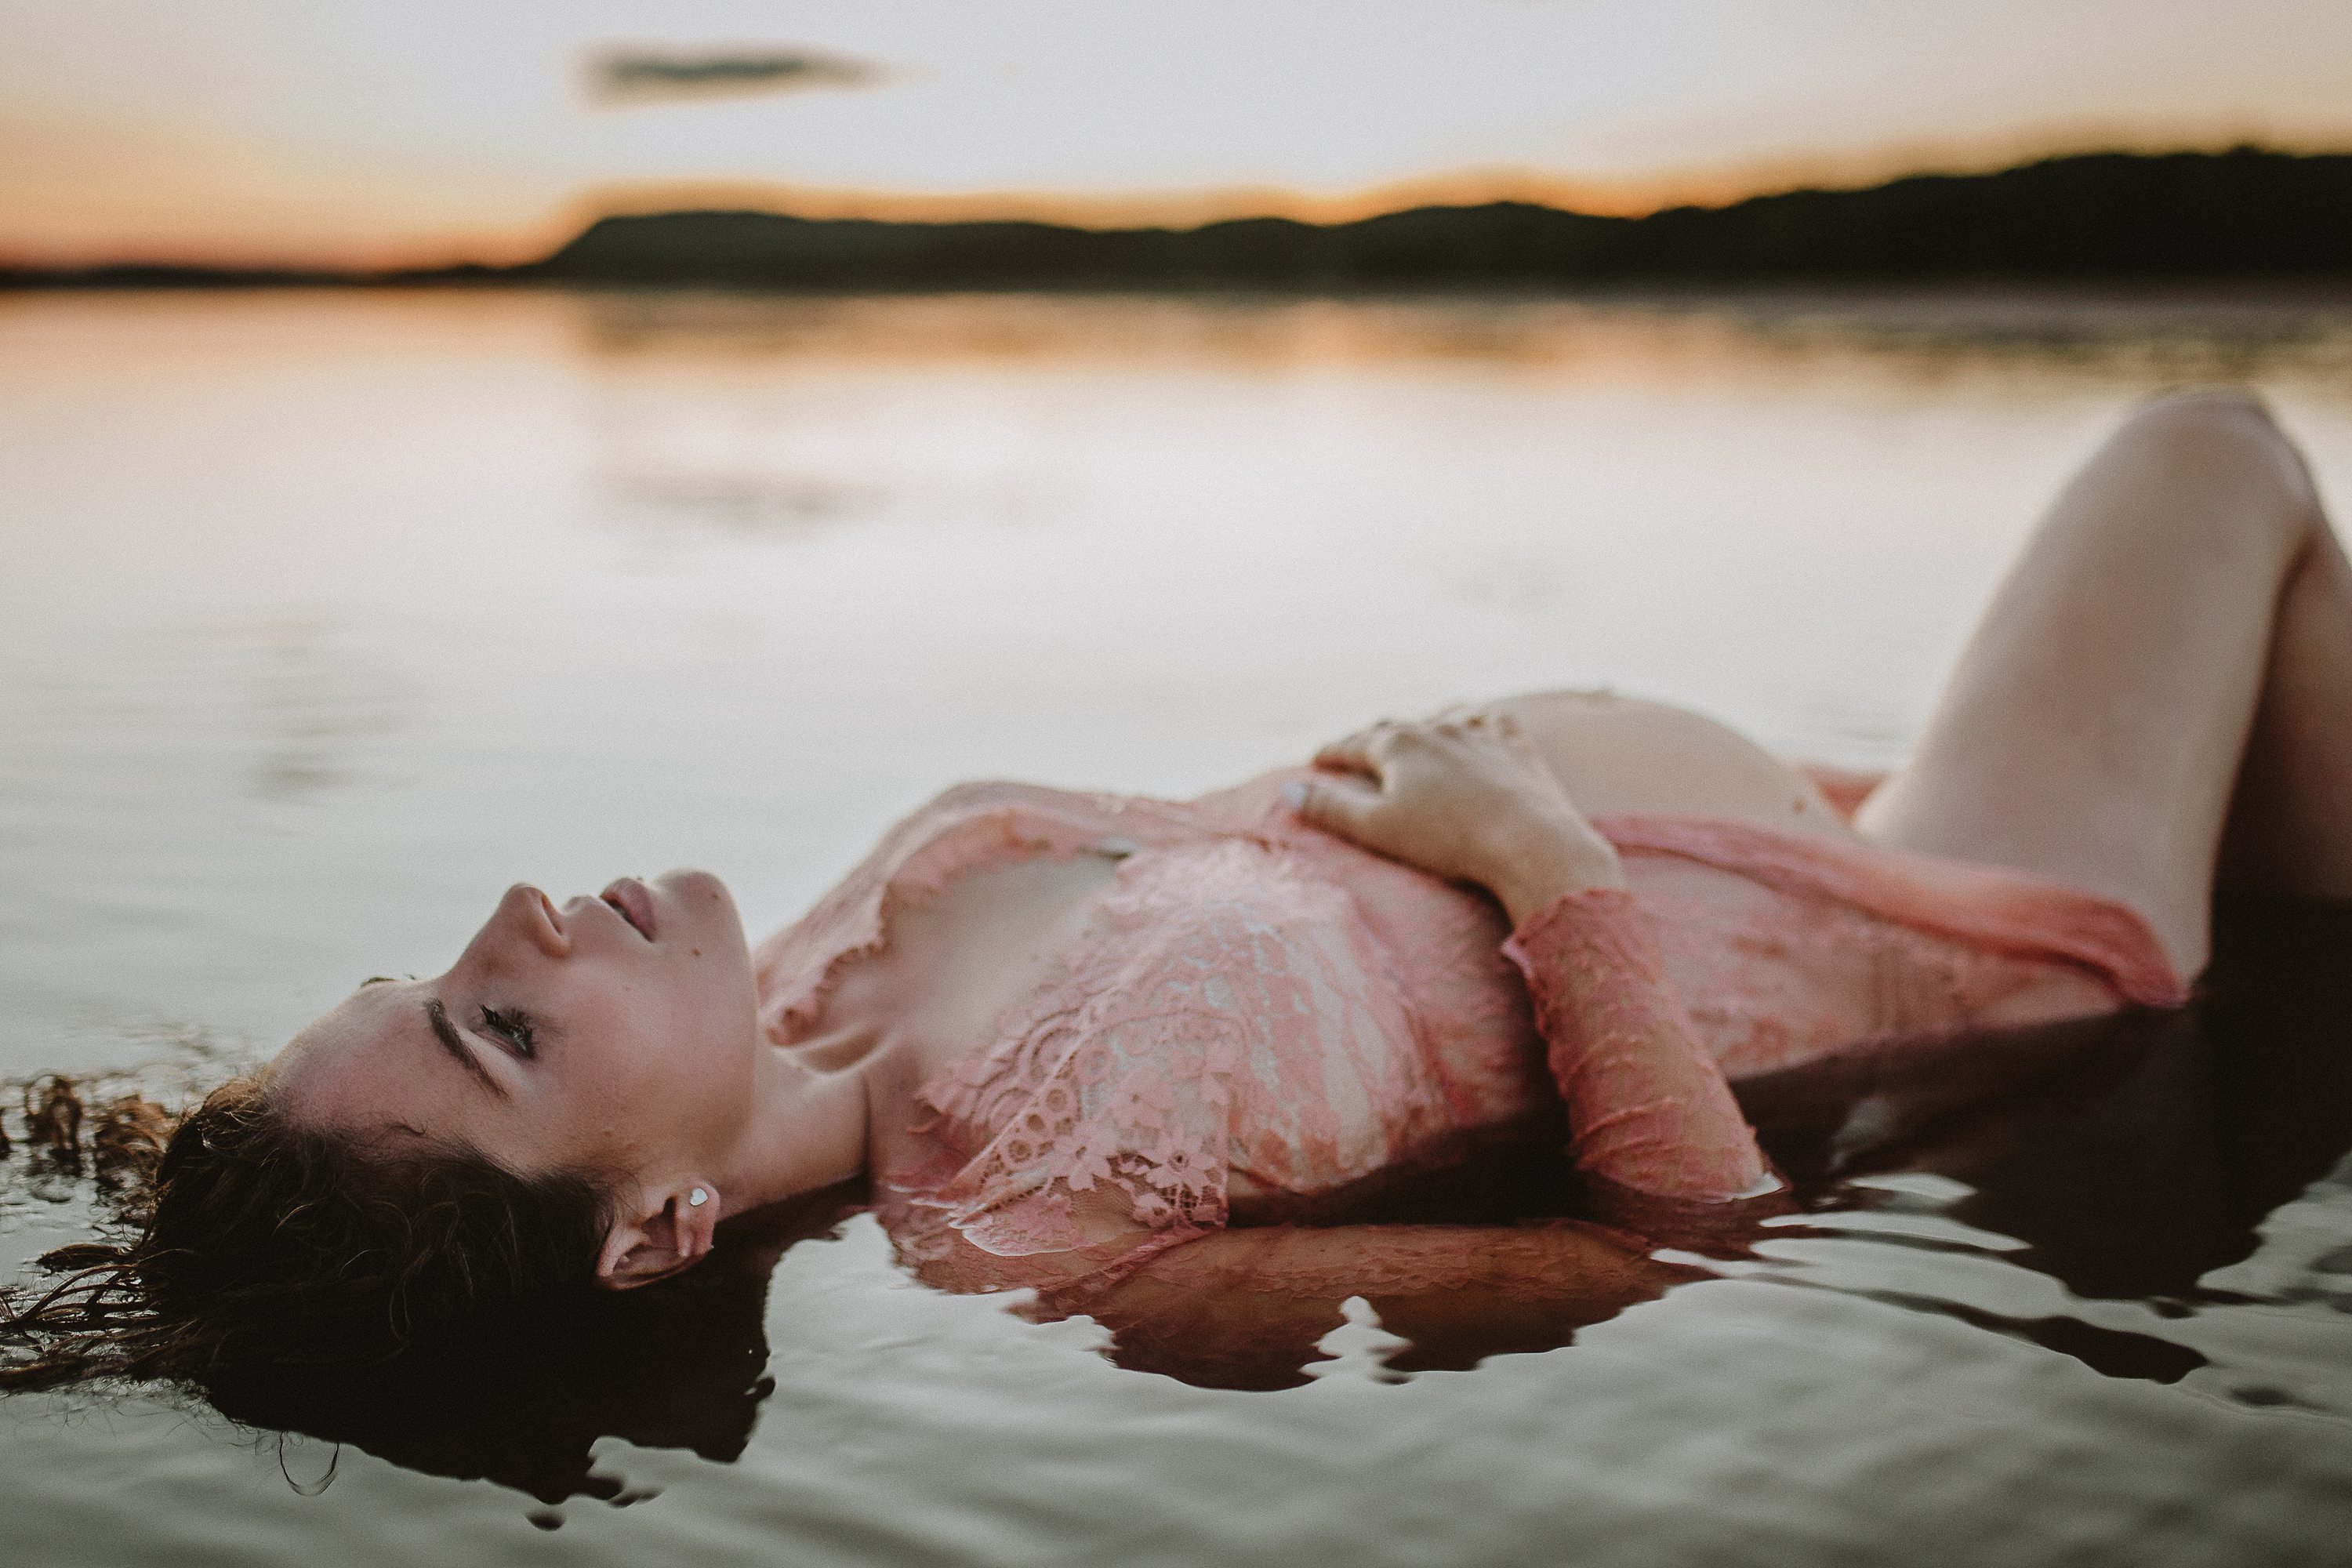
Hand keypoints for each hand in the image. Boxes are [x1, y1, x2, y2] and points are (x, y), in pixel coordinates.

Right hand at [1287, 710, 1623, 923]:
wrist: (1529, 840)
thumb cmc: (1446, 840)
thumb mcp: (1377, 828)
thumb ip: (1329, 808)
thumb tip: (1287, 789)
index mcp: (1397, 745)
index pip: (1352, 744)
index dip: (1331, 753)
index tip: (1316, 760)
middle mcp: (1435, 728)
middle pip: (1393, 729)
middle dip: (1370, 739)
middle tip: (1355, 750)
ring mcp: (1479, 733)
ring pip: (1440, 720)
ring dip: (1420, 728)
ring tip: (1411, 736)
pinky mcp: (1516, 746)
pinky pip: (1491, 722)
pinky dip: (1475, 722)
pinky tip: (1475, 725)